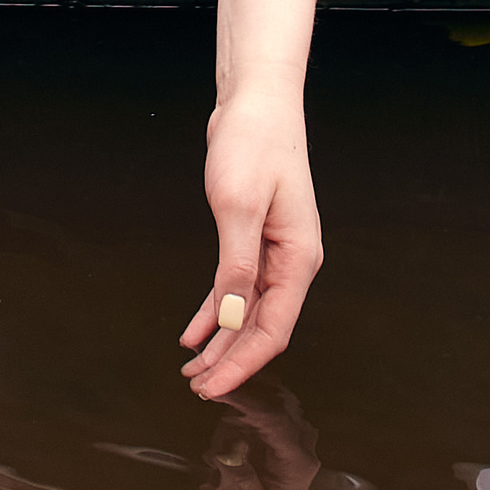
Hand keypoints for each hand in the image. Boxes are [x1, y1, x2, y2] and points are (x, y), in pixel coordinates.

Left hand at [178, 88, 319, 397]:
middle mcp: (291, 261)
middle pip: (262, 327)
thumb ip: (236, 265)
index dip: (243, 363)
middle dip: (230, 361)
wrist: (257, 102)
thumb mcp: (238, 206)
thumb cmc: (254, 143)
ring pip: (248, 312)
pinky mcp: (256, 239)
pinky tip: (195, 331)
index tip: (213, 386)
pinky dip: (217, 311)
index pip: (274, 329)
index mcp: (297, 259)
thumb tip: (233, 318)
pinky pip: (237, 287)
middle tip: (197, 387)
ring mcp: (275, 251)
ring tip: (192, 368)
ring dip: (222, 342)